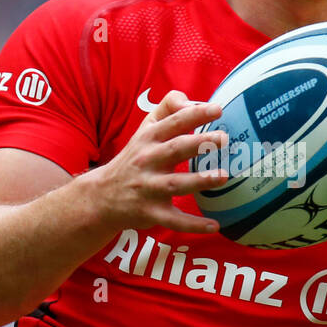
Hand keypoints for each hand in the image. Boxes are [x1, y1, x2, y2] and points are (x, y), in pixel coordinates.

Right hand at [90, 89, 229, 233]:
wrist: (102, 196)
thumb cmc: (134, 158)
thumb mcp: (144, 130)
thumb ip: (167, 109)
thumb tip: (192, 100)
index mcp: (149, 138)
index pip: (173, 122)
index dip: (195, 114)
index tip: (218, 110)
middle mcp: (148, 161)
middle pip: (175, 149)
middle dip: (199, 143)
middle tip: (224, 138)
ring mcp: (148, 188)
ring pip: (175, 184)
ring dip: (199, 181)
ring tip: (223, 176)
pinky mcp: (150, 212)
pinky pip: (174, 220)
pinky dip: (193, 224)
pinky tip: (215, 226)